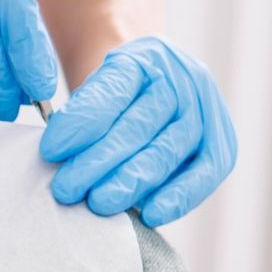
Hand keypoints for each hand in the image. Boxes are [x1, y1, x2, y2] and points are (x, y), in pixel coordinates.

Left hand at [39, 36, 236, 224]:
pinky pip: (204, 172)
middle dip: (99, 161)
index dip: (82, 121)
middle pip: (139, 125)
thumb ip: (83, 115)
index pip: (112, 91)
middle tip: (67, 189)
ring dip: (132, 181)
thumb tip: (59, 156)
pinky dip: (179, 196)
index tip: (51, 150)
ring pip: (167, 150)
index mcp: (144, 58)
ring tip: (99, 203)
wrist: (155, 89)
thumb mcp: (95, 90)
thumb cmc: (116, 98)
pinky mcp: (221, 145)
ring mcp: (206, 110)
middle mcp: (182, 79)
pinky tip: (151, 214)